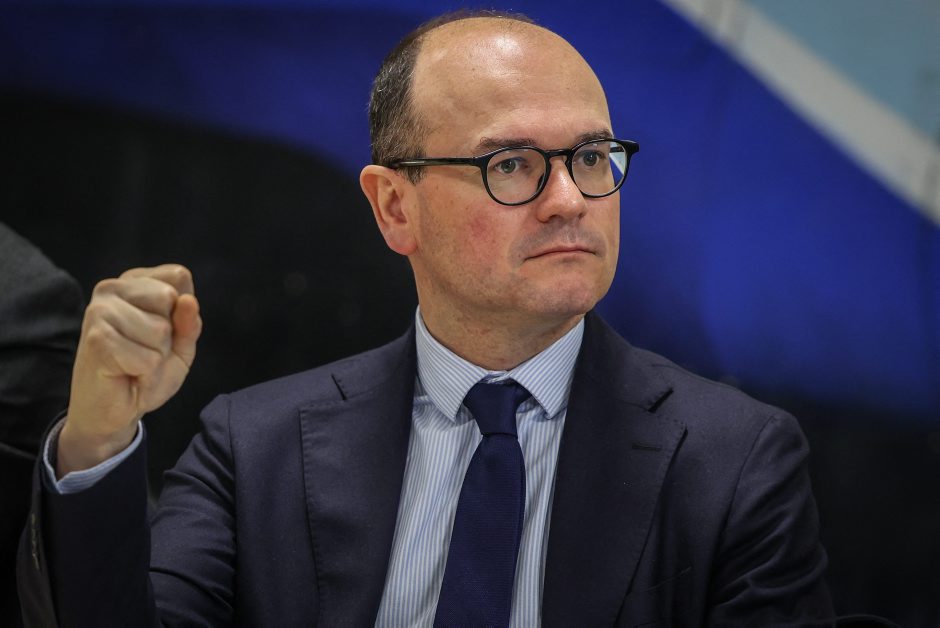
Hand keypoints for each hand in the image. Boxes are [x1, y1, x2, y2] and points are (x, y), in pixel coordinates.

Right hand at [57, 264, 201, 475]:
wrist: (114, 411)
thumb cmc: (146, 372)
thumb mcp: (181, 346)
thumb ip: (189, 323)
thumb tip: (188, 301)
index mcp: (133, 282)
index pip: (178, 276)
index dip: (182, 310)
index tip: (162, 331)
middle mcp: (111, 288)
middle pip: (171, 298)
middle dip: (169, 335)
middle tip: (145, 350)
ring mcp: (100, 311)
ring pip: (161, 330)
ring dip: (156, 357)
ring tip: (135, 363)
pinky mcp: (97, 338)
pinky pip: (148, 357)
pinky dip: (146, 373)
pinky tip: (127, 374)